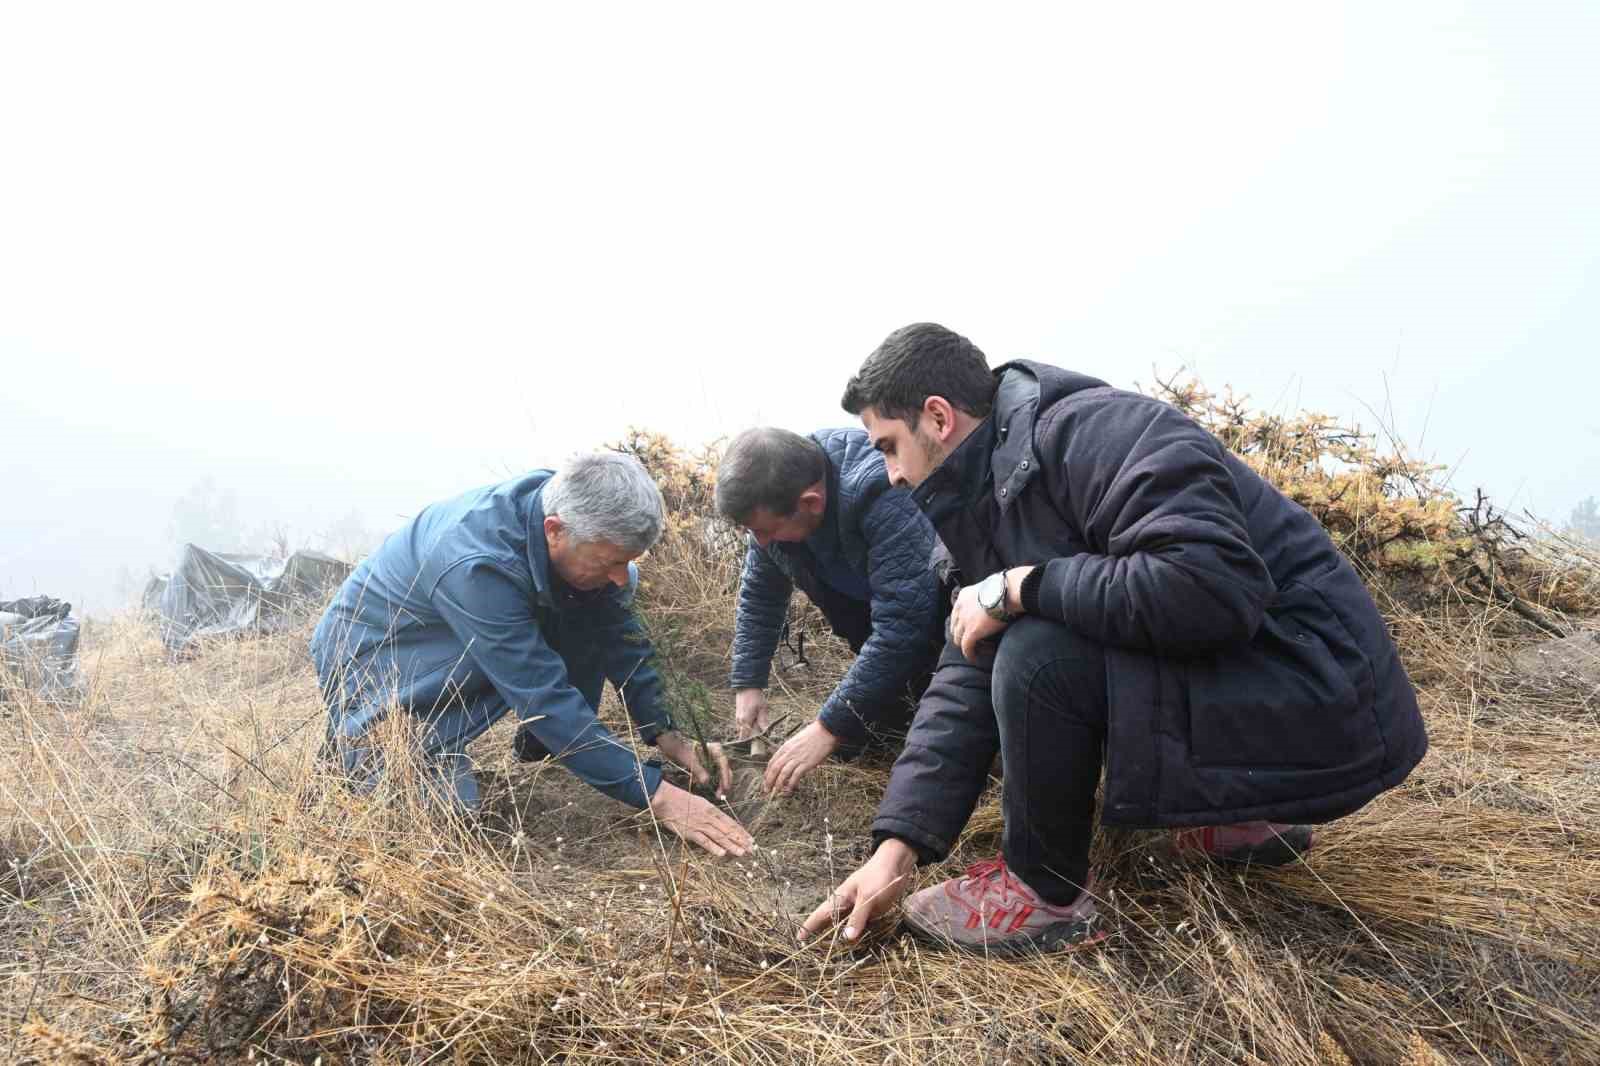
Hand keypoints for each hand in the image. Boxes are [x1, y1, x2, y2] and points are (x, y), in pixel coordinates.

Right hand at [648, 780, 752, 857]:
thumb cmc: (681, 800)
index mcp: (712, 809)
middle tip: (752, 849)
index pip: (731, 822)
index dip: (741, 832)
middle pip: (728, 831)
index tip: (750, 839)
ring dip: (731, 845)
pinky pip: (704, 841)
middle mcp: (709, 818)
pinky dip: (713, 847)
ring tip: (742, 852)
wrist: (666, 799)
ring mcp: (700, 825)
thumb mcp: (700, 803)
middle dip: (741, 841)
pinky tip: (722, 853)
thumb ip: (710, 813)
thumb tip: (721, 822)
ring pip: (719, 836)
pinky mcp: (690, 832)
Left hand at [655, 730, 734, 799]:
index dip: (725, 777)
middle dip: (723, 783)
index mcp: (715, 750)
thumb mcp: (690, 760)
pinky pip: (713, 776)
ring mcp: (713, 761)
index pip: (724, 764)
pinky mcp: (708, 767)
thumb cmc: (682, 750)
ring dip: (718, 785)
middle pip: (724, 770)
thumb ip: (698, 770)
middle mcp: (716, 755)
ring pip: (720, 775)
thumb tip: (706, 782)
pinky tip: (708, 789)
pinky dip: (712, 783)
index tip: (725, 788)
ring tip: (716, 795)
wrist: (673, 748)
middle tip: (719, 796)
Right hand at [733, 688, 770, 740]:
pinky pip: (741, 726)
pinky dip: (746, 728)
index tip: (758, 746)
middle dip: (750, 739)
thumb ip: (763, 721)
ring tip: (757, 730)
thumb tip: (766, 732)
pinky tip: (753, 724)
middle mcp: (739, 722)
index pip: (745, 739)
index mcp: (745, 721)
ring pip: (742, 731)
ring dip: (748, 733)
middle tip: (759, 740)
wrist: (746, 686)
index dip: (751, 744)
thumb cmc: (756, 697)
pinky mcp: (738, 716)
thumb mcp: (763, 709)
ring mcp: (737, 719)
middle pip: (743, 737)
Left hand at [763, 719, 839, 794]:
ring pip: (783, 774)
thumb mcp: (796, 741)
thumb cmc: (812, 735)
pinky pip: (795, 775)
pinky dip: (791, 784)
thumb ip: (790, 750)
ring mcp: (797, 758)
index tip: (766, 781)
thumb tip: (786, 760)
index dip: (767, 773)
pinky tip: (789, 789)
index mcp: (785, 747)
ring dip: (778, 784)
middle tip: (766, 790)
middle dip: (769, 781)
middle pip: (775, 769)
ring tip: (776, 792)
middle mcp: (789, 753)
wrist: (825, 731)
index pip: (772, 762)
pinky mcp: (806, 763)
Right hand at [798, 838, 917, 942]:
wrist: (897, 864)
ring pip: (844, 926)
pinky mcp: (870, 911)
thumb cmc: (879, 876)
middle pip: (830, 923)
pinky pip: (859, 926)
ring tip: (830, 954)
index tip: (799, 939)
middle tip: (813, 954)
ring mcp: (858, 908)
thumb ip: (858, 917)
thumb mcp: (867, 897)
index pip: (820, 914)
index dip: (809, 926)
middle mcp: (847, 904)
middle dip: (822, 936)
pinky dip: (855, 935)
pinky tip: (855, 944)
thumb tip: (846, 938)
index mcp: (841, 898)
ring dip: (839, 938)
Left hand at [950, 582, 1009, 661]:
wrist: (1007, 592)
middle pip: (955, 627)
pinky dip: (969, 654)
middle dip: (962, 636)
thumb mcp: (989, 587)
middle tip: (975, 641)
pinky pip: (966, 647)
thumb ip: (986, 594)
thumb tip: (996, 598)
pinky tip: (974, 658)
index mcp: (963, 597)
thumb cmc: (1005, 588)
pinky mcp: (971, 632)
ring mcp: (964, 621)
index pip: (956, 614)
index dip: (962, 624)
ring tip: (979, 649)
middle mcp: (960, 608)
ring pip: (958, 639)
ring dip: (968, 645)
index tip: (971, 630)